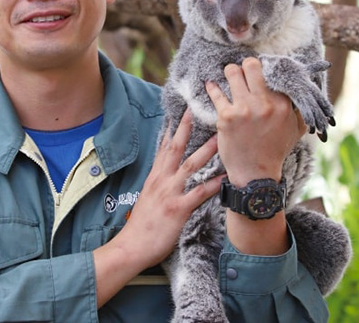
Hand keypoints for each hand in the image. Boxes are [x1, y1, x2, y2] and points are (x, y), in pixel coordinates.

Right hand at [92, 109, 224, 306]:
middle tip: (197, 111)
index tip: (181, 114)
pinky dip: (214, 183)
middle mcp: (161, 181)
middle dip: (186, 129)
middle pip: (175, 149)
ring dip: (207, 150)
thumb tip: (166, 176)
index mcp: (154, 178)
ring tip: (221, 137)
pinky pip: (200, 193)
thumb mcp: (146, 199)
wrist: (132, 246)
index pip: (163, 148)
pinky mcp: (178, 209)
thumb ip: (157, 185)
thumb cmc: (140, 226)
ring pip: (190, 165)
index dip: (172, 131)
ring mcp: (170, 193)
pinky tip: (226, 176)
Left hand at [205, 57, 305, 187]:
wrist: (255, 174)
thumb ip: (299, 109)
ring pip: (232, 72)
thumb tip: (300, 91)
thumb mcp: (296, 129)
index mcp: (283, 104)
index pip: (273, 71)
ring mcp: (244, 108)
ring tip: (229, 76)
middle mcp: (265, 103)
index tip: (259, 70)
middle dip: (246, 66)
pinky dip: (212, 88)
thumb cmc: (275, 151)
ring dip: (229, 73)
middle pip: (251, 65)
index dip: (265, 68)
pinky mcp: (226, 116)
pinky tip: (211, 86)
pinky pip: (216, 92)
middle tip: (243, 72)